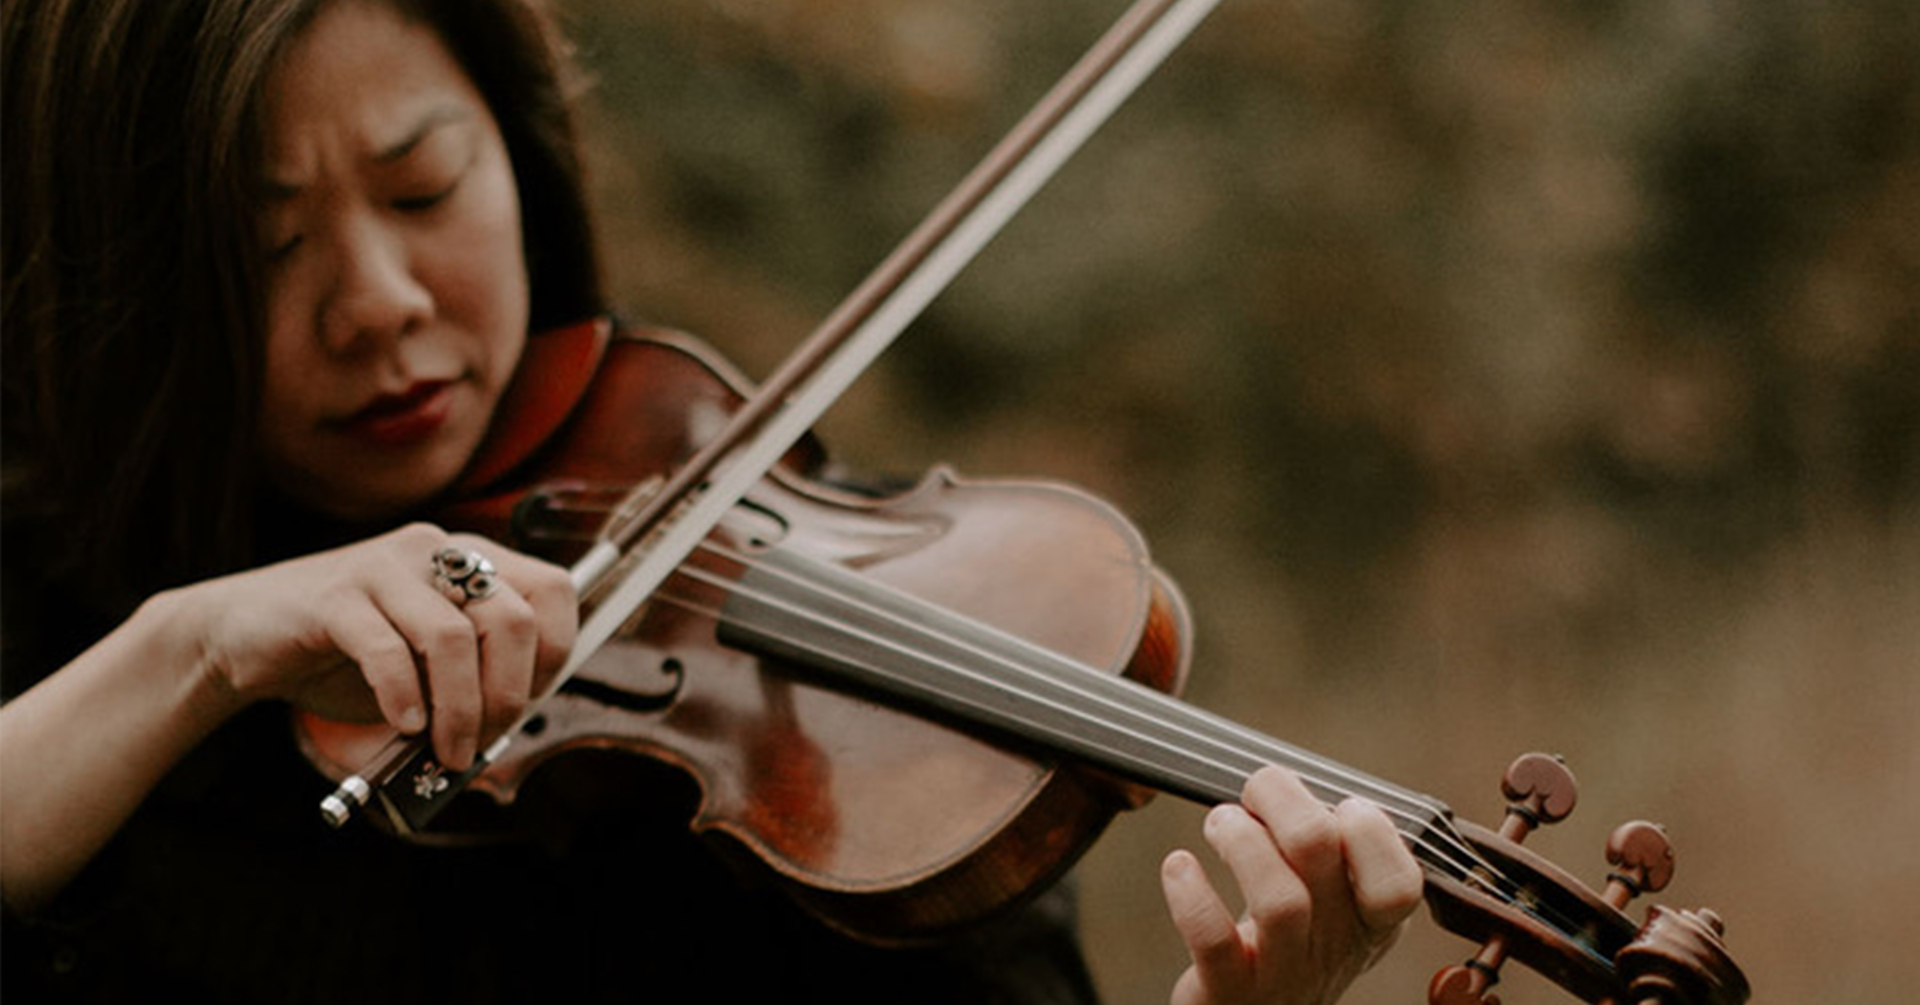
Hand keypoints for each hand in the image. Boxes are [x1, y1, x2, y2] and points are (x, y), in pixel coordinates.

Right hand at [183, 522, 576, 768]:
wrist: (244, 638)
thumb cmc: (347, 657)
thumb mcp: (426, 665)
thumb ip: (472, 678)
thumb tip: (510, 728)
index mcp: (471, 559)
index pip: (552, 590)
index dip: (553, 653)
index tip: (527, 703)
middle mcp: (435, 551)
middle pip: (510, 620)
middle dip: (506, 696)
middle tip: (482, 742)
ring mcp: (385, 567)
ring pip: (453, 638)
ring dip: (459, 710)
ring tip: (446, 751)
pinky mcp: (334, 596)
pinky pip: (387, 649)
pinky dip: (403, 697)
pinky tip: (404, 725)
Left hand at [1160, 765, 1423, 1004]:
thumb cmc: (1291, 943)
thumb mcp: (1331, 903)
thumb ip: (1329, 849)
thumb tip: (1287, 783)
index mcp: (1370, 922)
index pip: (1399, 880)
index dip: (1371, 830)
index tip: (1340, 805)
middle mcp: (1335, 948)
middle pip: (1321, 853)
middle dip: (1282, 800)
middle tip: (1255, 790)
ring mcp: (1285, 973)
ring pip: (1279, 899)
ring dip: (1241, 840)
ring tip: (1221, 822)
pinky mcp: (1230, 992)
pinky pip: (1214, 941)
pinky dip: (1192, 895)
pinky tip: (1178, 867)